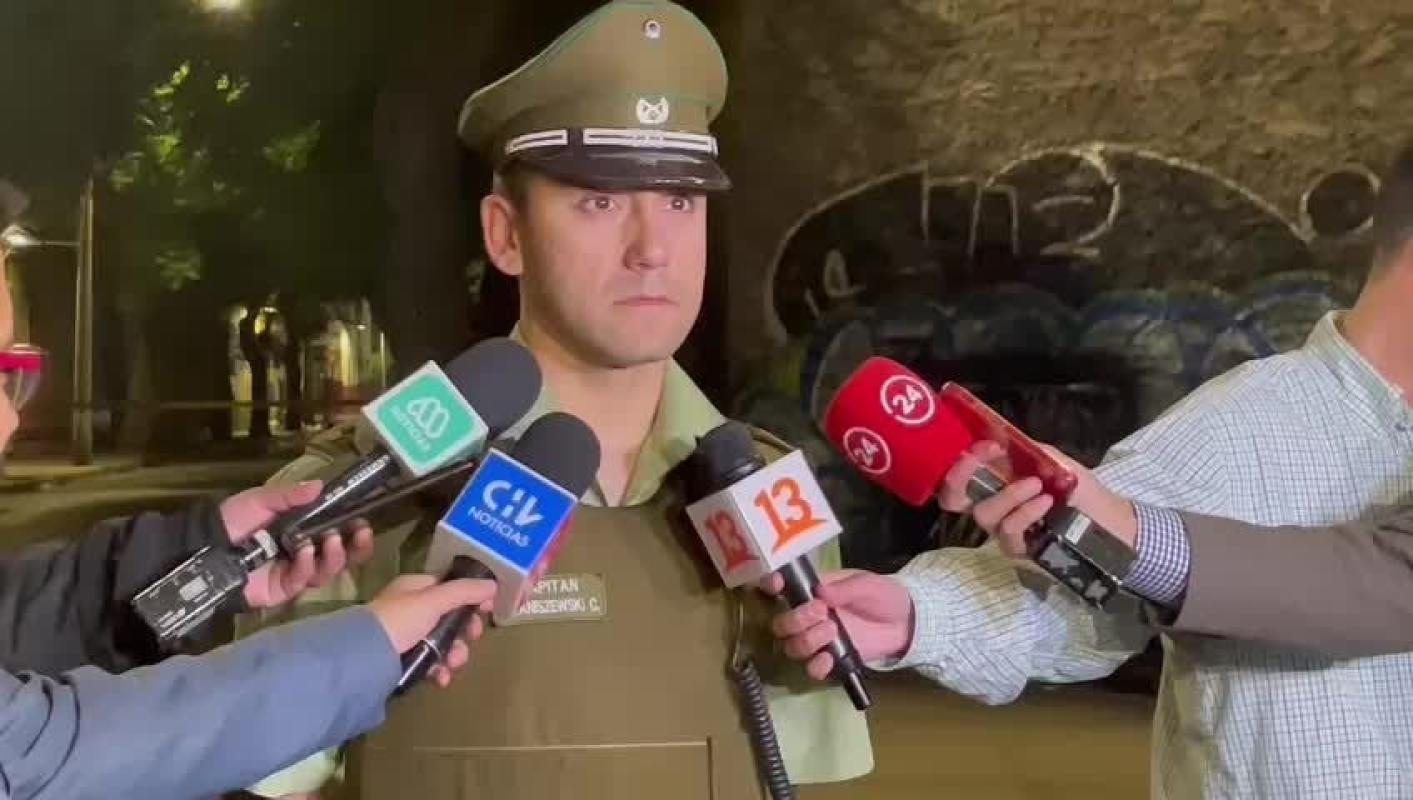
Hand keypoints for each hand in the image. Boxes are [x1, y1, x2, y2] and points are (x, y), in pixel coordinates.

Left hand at [218, 481, 375, 608]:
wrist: (205, 545)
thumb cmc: (233, 521)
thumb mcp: (261, 500)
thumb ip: (290, 496)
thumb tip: (320, 486)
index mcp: (302, 531)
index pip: (338, 534)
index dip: (354, 531)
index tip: (364, 520)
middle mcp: (304, 554)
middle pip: (340, 557)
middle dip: (355, 547)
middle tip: (361, 533)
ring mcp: (294, 574)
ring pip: (327, 571)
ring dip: (335, 556)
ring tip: (331, 540)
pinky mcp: (283, 590)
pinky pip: (303, 581)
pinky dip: (307, 566)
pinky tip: (304, 553)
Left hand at [368, 574, 496, 687]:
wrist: (363, 658)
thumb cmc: (398, 620)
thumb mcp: (432, 601)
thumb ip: (464, 592)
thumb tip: (493, 585)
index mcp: (415, 589)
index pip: (449, 588)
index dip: (470, 598)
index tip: (487, 610)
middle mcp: (411, 610)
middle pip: (450, 618)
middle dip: (464, 632)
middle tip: (471, 639)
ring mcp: (407, 637)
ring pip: (443, 643)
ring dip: (454, 654)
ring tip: (452, 665)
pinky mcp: (404, 661)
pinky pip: (430, 663)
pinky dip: (439, 670)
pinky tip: (440, 678)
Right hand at [762, 569, 913, 680]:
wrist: (906, 622)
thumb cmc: (883, 595)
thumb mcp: (868, 584)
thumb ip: (845, 588)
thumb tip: (820, 592)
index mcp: (812, 592)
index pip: (780, 589)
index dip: (770, 586)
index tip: (776, 585)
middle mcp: (808, 617)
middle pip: (781, 625)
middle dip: (795, 619)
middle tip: (821, 612)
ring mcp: (818, 640)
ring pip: (792, 647)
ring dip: (807, 640)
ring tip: (832, 630)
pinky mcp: (831, 661)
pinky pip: (811, 670)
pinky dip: (816, 666)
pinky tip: (829, 659)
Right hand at [937, 440, 1137, 556]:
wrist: (1111, 521)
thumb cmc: (1082, 489)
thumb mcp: (1055, 461)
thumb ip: (1028, 451)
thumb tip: (1001, 438)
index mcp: (996, 482)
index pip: (959, 475)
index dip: (961, 460)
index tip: (988, 445)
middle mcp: (992, 505)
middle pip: (952, 498)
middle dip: (960, 475)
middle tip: (984, 457)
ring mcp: (1003, 529)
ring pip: (984, 515)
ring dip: (1009, 495)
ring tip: (1038, 486)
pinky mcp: (1019, 549)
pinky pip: (1009, 532)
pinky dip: (1025, 513)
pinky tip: (1046, 503)